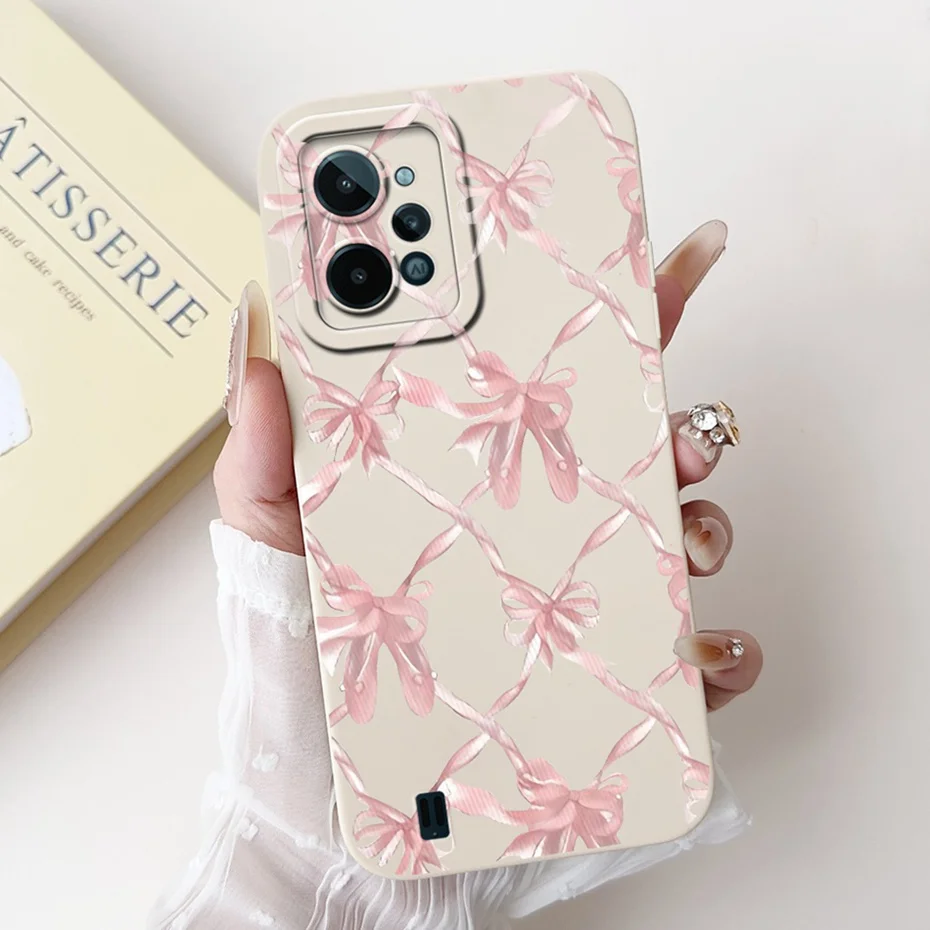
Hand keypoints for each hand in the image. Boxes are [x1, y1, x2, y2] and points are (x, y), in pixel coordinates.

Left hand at [213, 221, 761, 710]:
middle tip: (680, 430)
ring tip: (683, 544)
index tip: (670, 255)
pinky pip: (699, 662)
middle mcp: (548, 517)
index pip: (563, 374)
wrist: (322, 769)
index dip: (622, 310)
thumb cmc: (303, 638)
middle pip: (648, 447)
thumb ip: (265, 447)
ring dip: (709, 526)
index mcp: (486, 464)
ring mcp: (588, 594)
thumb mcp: (271, 528)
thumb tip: (257, 351)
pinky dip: (723, 653)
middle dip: (687, 423)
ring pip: (688, 537)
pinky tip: (702, 650)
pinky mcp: (613, 678)